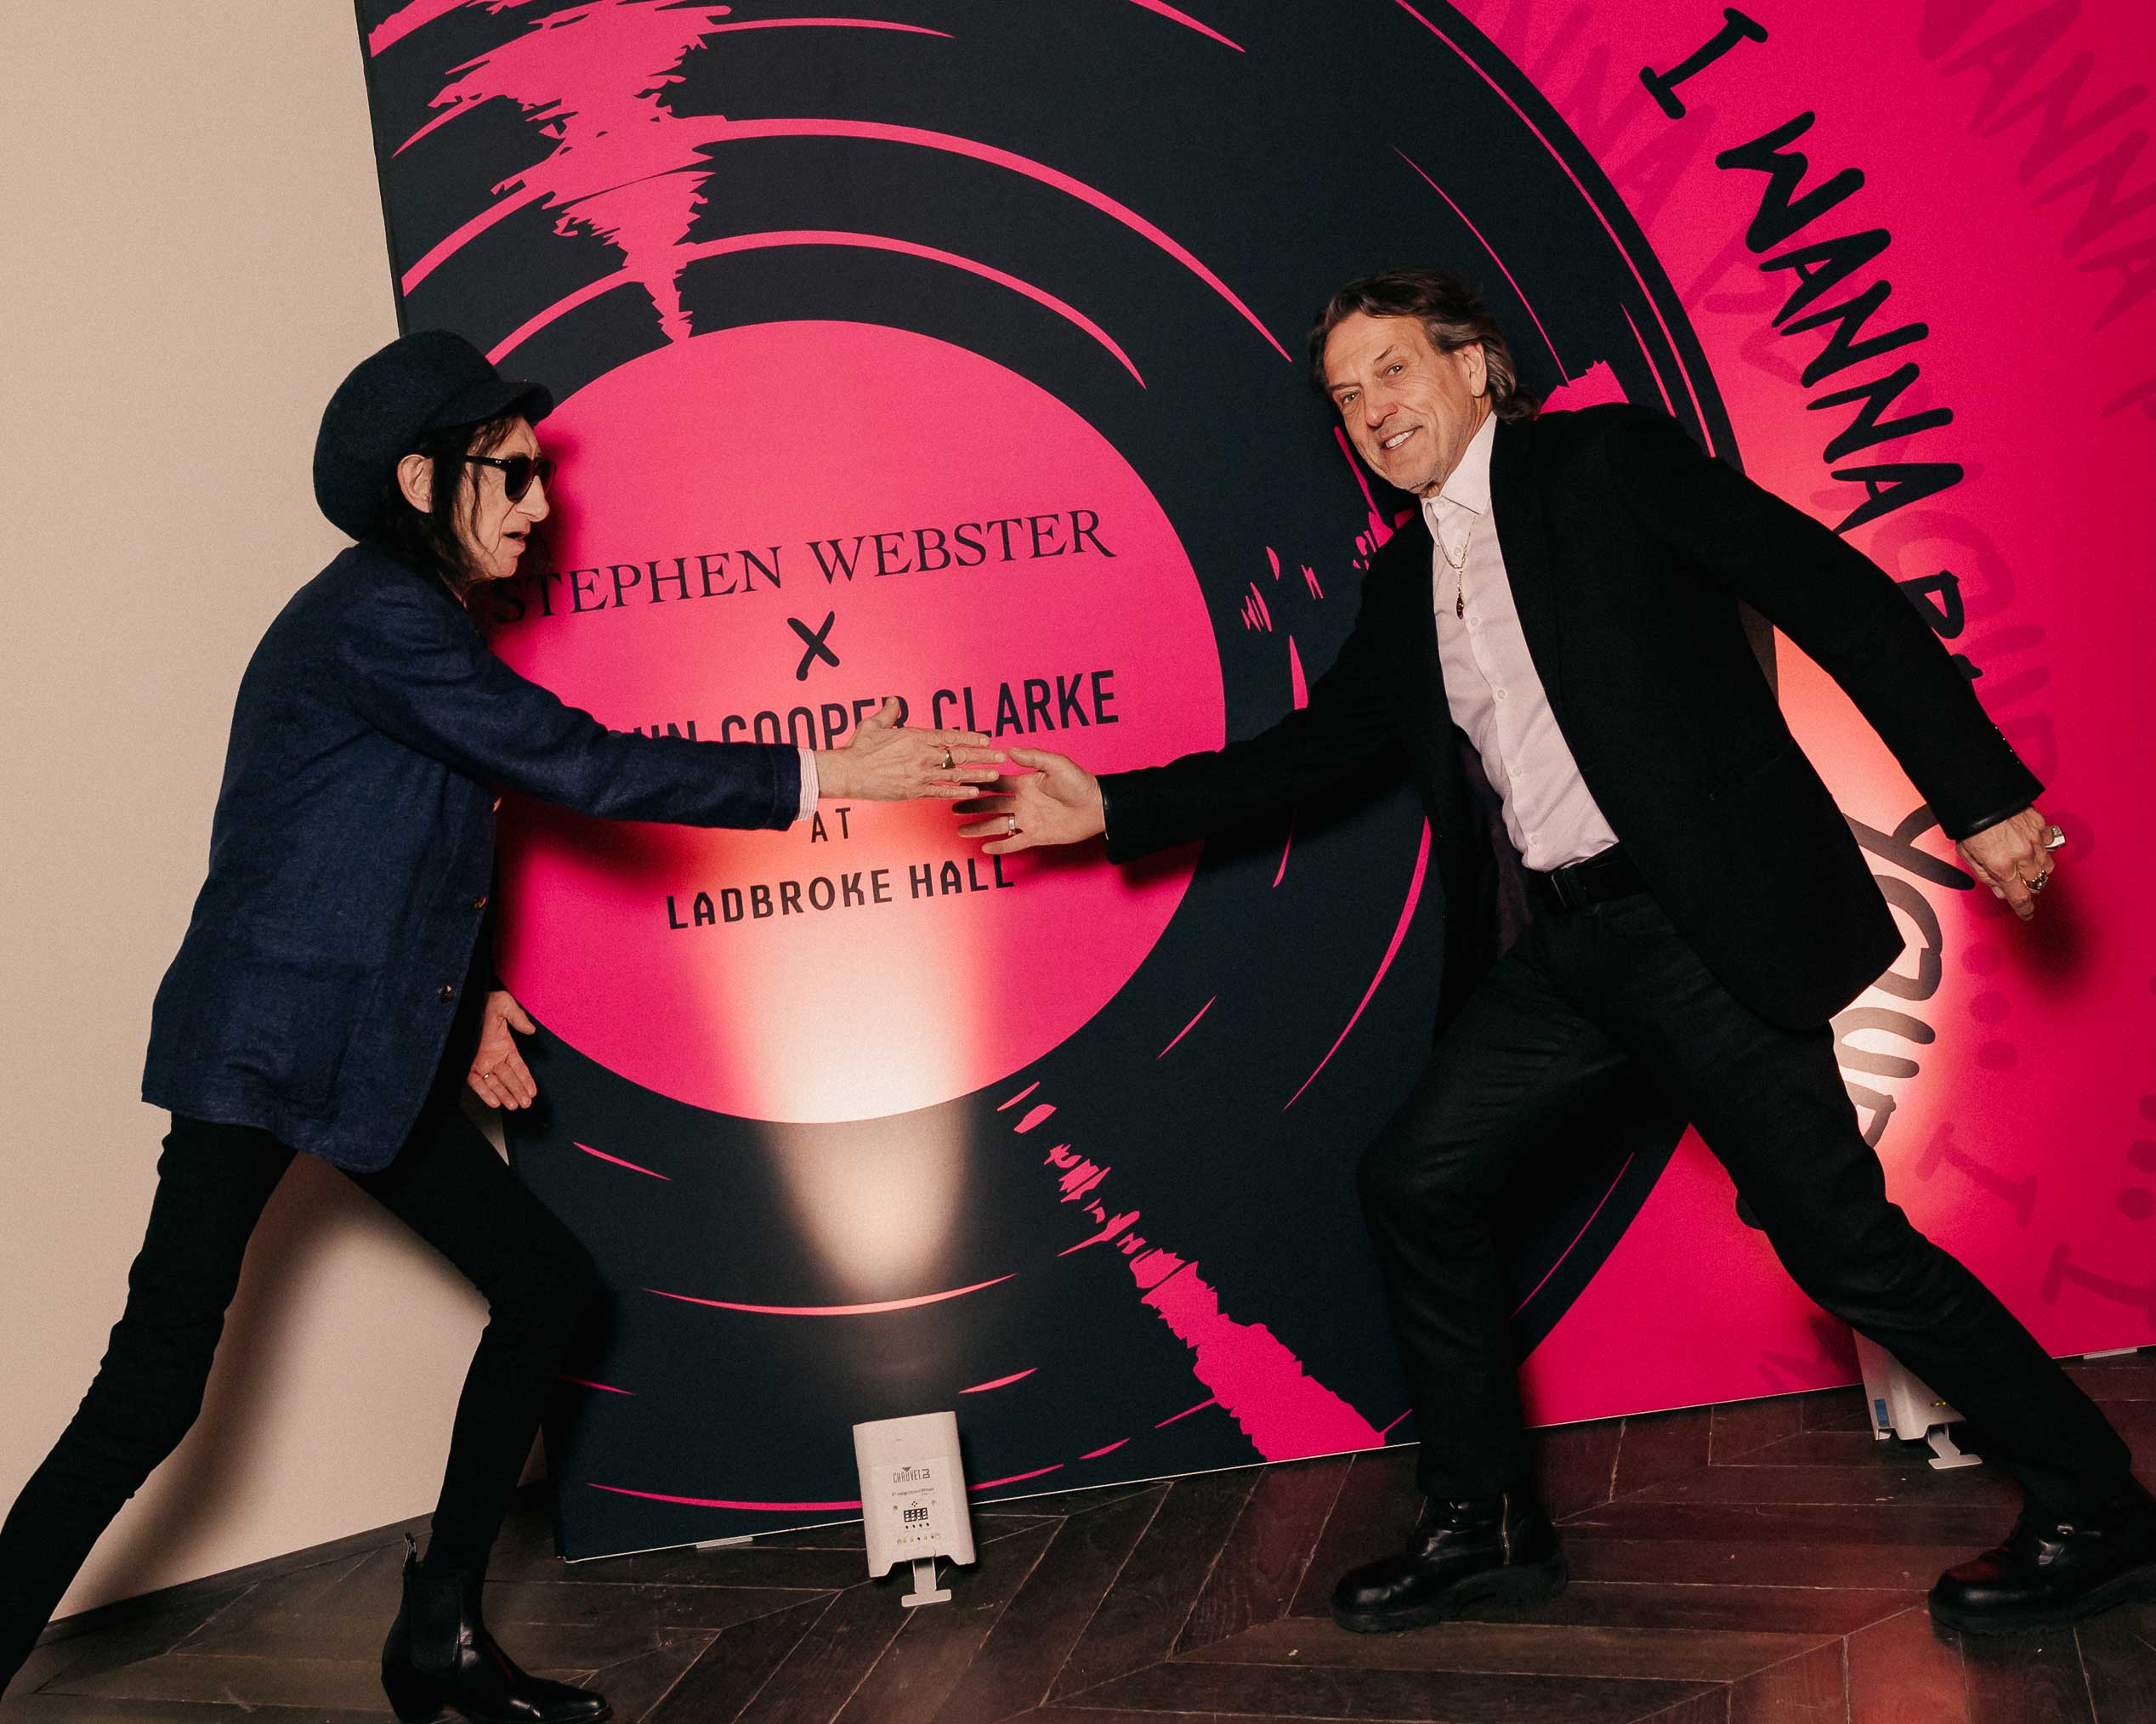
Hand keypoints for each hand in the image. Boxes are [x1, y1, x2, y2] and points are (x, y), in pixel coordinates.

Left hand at [468, 990, 537, 1109]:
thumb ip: (518, 1017)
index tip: (533, 1092)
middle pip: (509, 1079)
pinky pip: (477, 1083)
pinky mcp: (466, 1066)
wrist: (458, 1005)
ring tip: (513, 1106)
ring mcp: (480, 1063)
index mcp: (505, 1046)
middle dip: (518, 1092)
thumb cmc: (481, 1003)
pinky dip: (485, 1093)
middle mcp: (494, 1058)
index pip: (519, 1067)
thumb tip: (531, 1030)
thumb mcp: (503, 1004)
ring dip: (505, 1095)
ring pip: (495, 1084)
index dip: (527, 1080)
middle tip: (526, 1104)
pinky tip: (495, 1102)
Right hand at [813, 698, 1003, 800]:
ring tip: (995, 775)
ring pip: (955, 774)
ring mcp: (919, 774)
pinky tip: (974, 792)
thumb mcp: (874, 724)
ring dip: (977, 774)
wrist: (848, 772)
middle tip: (1000, 757)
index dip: (970, 738)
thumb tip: (893, 700)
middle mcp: (922, 755)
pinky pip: (942, 792)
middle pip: (959, 754)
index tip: (986, 739)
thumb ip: (889, 712)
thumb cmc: (859, 748)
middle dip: (982, 756)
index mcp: (915, 737)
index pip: (949, 736)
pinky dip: (959, 792)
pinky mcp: (914, 791)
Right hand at [953, 747, 1105, 852]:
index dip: (979, 783)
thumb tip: (1009, 750)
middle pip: (991, 805)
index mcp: (1025, 783)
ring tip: (961, 830)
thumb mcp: (1056, 764)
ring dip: (979, 828)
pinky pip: (1014, 842)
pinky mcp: (1036, 835)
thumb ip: (1033, 758)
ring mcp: (1028, 820)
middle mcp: (1023, 802)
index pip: (996, 783)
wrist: (1097, 806)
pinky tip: (985, 848)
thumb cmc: (1080, 782)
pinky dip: (1000, 845)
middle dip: (972, 806)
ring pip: (997, 824)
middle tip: (953, 808)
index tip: (961, 781)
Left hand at [1956, 807, 2059, 922]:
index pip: (2020, 897)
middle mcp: (2023, 856)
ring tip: (2025, 862)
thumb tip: (2001, 892)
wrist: (1978, 795)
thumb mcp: (1968, 856)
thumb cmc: (1969, 824)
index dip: (2024, 909)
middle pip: (2038, 883)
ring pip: (2048, 865)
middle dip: (2030, 885)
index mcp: (2003, 867)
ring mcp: (2035, 840)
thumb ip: (1986, 876)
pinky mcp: (2041, 825)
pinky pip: (2049, 843)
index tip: (2026, 913)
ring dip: (2038, 868)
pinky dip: (2042, 846)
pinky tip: (2031, 843)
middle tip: (2019, 880)